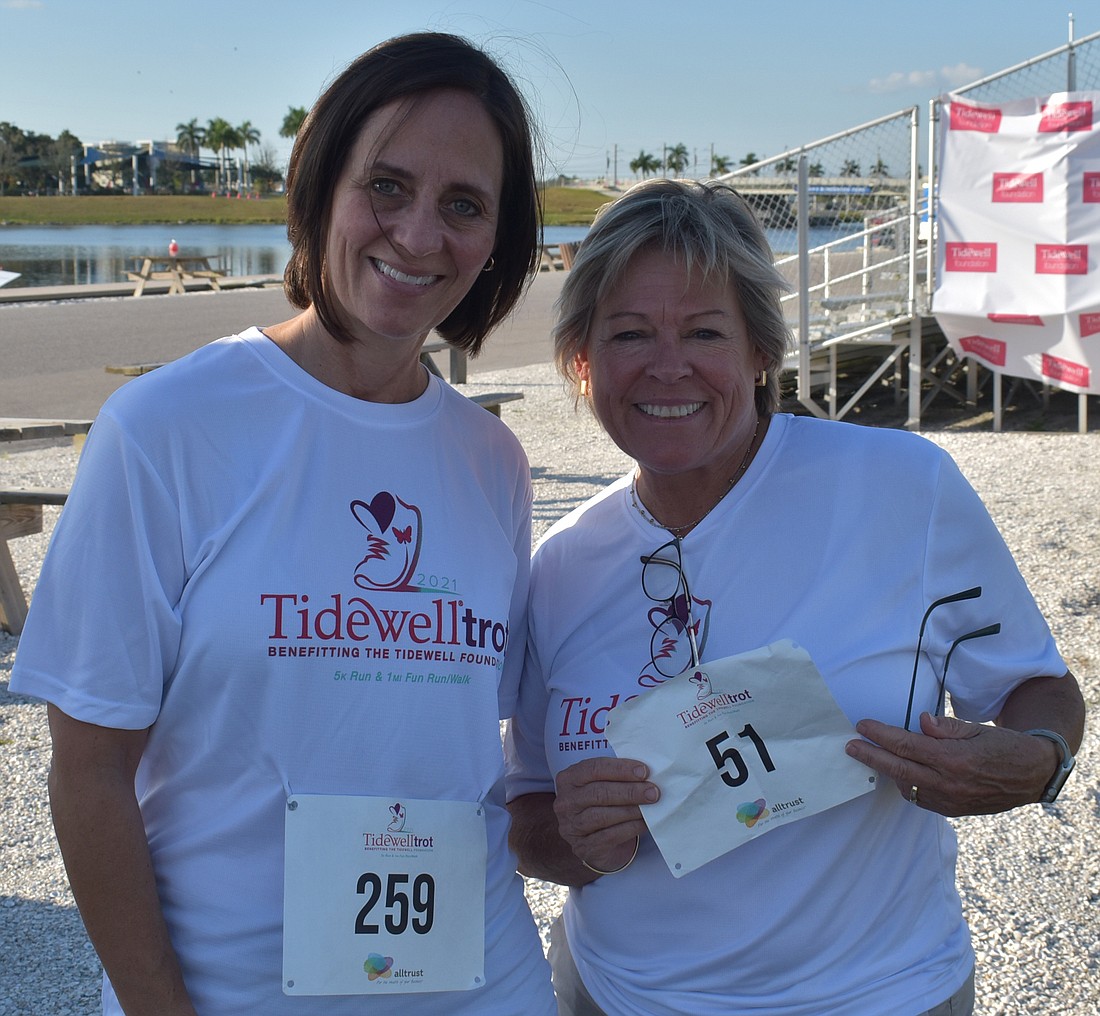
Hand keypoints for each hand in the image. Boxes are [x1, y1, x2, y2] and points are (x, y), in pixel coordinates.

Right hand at [554, 757, 657, 872]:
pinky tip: (644, 823)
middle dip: (630, 791)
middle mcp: (566, 802)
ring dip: (631, 810)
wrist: (592, 840)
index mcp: (569, 779)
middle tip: (653, 792)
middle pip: (599, 793)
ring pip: (603, 815)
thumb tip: (646, 772)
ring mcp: (572, 826)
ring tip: (650, 806)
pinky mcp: (583, 846)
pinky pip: (609, 836)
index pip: (594, 769)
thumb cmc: (601, 804)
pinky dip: (630, 828)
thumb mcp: (601, 784)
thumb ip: (617, 776)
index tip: (644, 771)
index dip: (620, 769)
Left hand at [845, 712, 1057, 816]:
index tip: (862, 726)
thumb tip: (921, 721)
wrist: (1032, 776)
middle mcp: (950, 783)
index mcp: (955, 759)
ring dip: (888, 772)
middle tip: (850, 746)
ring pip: (907, 787)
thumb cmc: (1003, 747)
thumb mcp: (976, 729)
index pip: (907, 746)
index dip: (881, 735)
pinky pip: (920, 799)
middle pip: (898, 769)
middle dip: (870, 757)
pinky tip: (902, 773)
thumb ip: (945, 727)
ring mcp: (951, 801)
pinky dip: (907, 785)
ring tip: (875, 756)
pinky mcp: (953, 811)